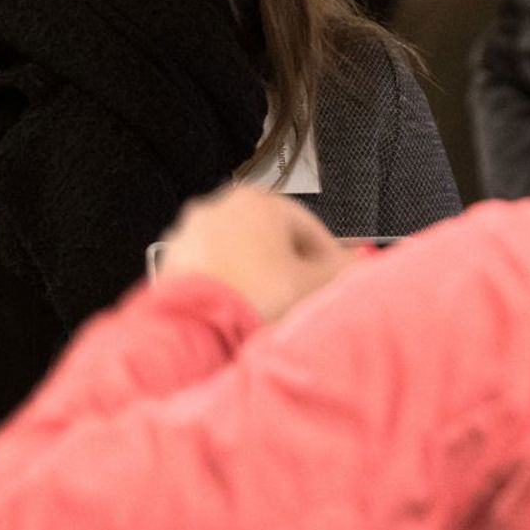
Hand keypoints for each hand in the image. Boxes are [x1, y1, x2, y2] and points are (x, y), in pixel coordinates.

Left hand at [158, 187, 355, 322]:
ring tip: (269, 305)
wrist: (196, 328)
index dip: (328, 256)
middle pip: (271, 237)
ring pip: (239, 252)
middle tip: (303, 293)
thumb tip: (357, 268)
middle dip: (289, 264)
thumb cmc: (248, 299)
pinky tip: (239, 306)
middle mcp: (221, 207)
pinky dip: (228, 282)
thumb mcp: (310, 284)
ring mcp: (193, 232)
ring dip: (257, 273)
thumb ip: (340, 271)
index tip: (334, 275)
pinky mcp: (173, 258)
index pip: (308, 226)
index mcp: (259, 201)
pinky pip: (211, 267)